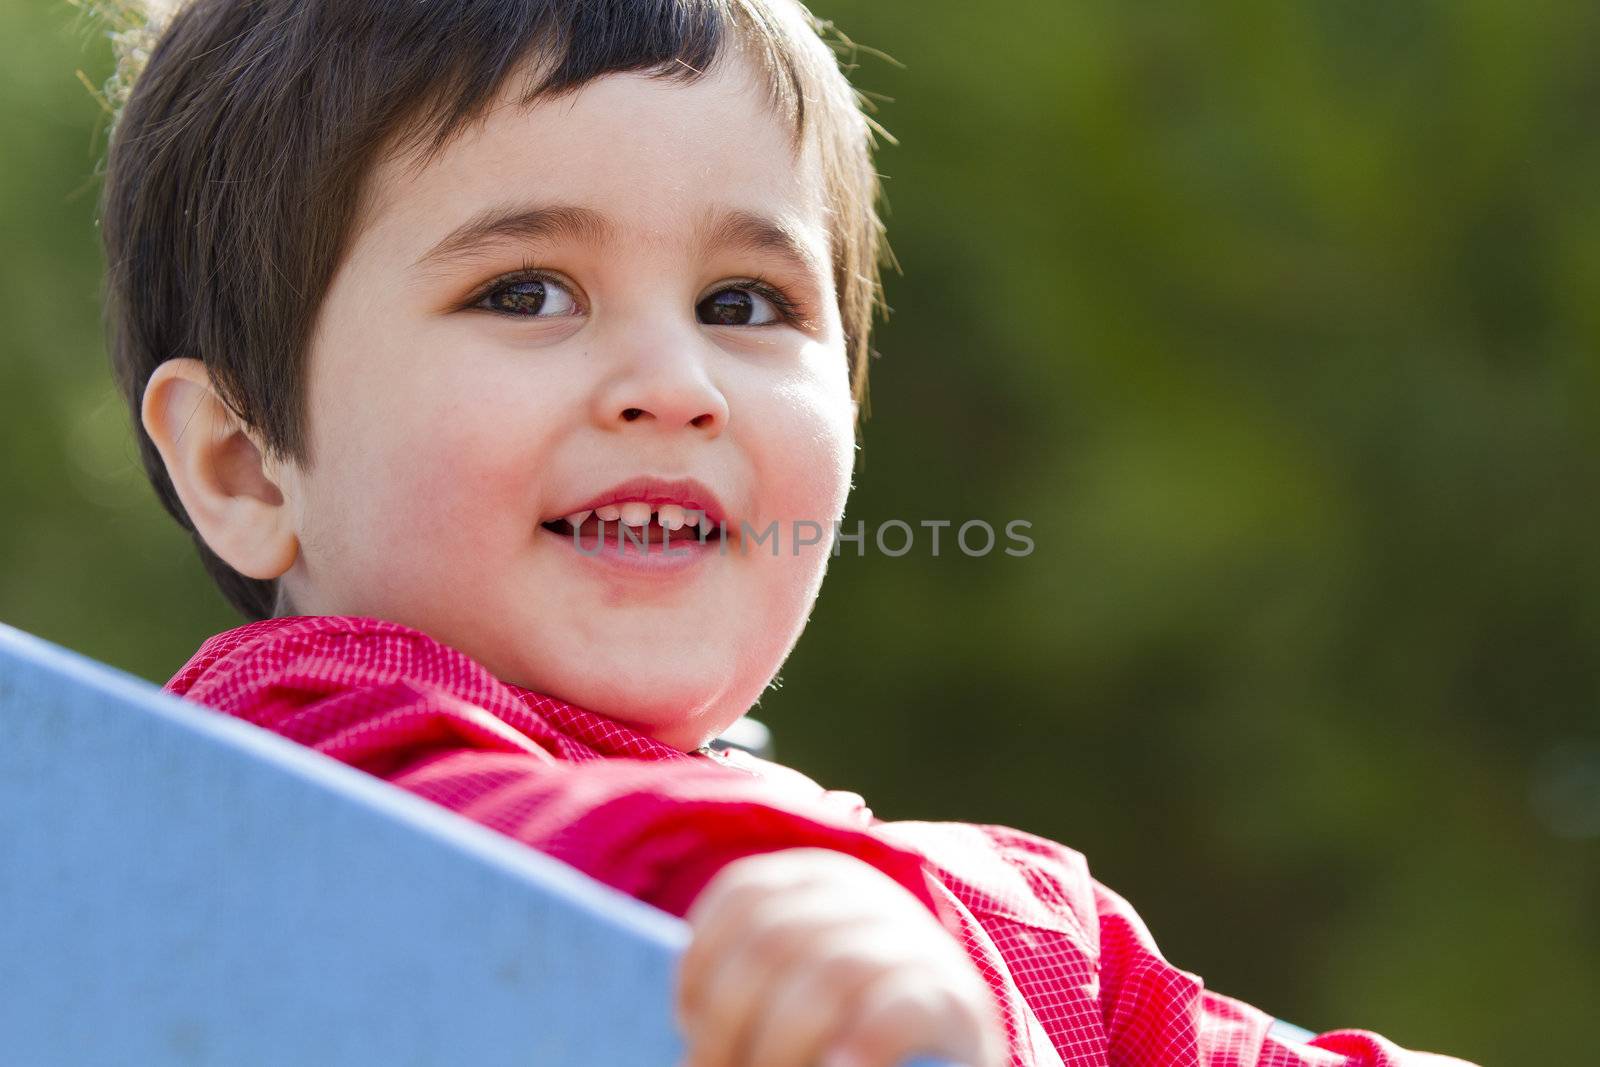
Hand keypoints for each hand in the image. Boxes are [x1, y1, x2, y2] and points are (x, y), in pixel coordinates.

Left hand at [675, 848, 1006, 1066]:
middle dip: (727, 1018)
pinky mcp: (957, 1003)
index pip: (746, 893)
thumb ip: (752, 978)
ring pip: (829, 976)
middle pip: (776, 939)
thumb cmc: (840, 1029)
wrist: (941, 1061)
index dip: (702, 958)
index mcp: (824, 881)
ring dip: (778, 1045)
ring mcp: (920, 946)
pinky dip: (861, 1045)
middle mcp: (874, 898)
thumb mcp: (792, 987)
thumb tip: (688, 1018)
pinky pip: (899, 1012)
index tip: (685, 1020)